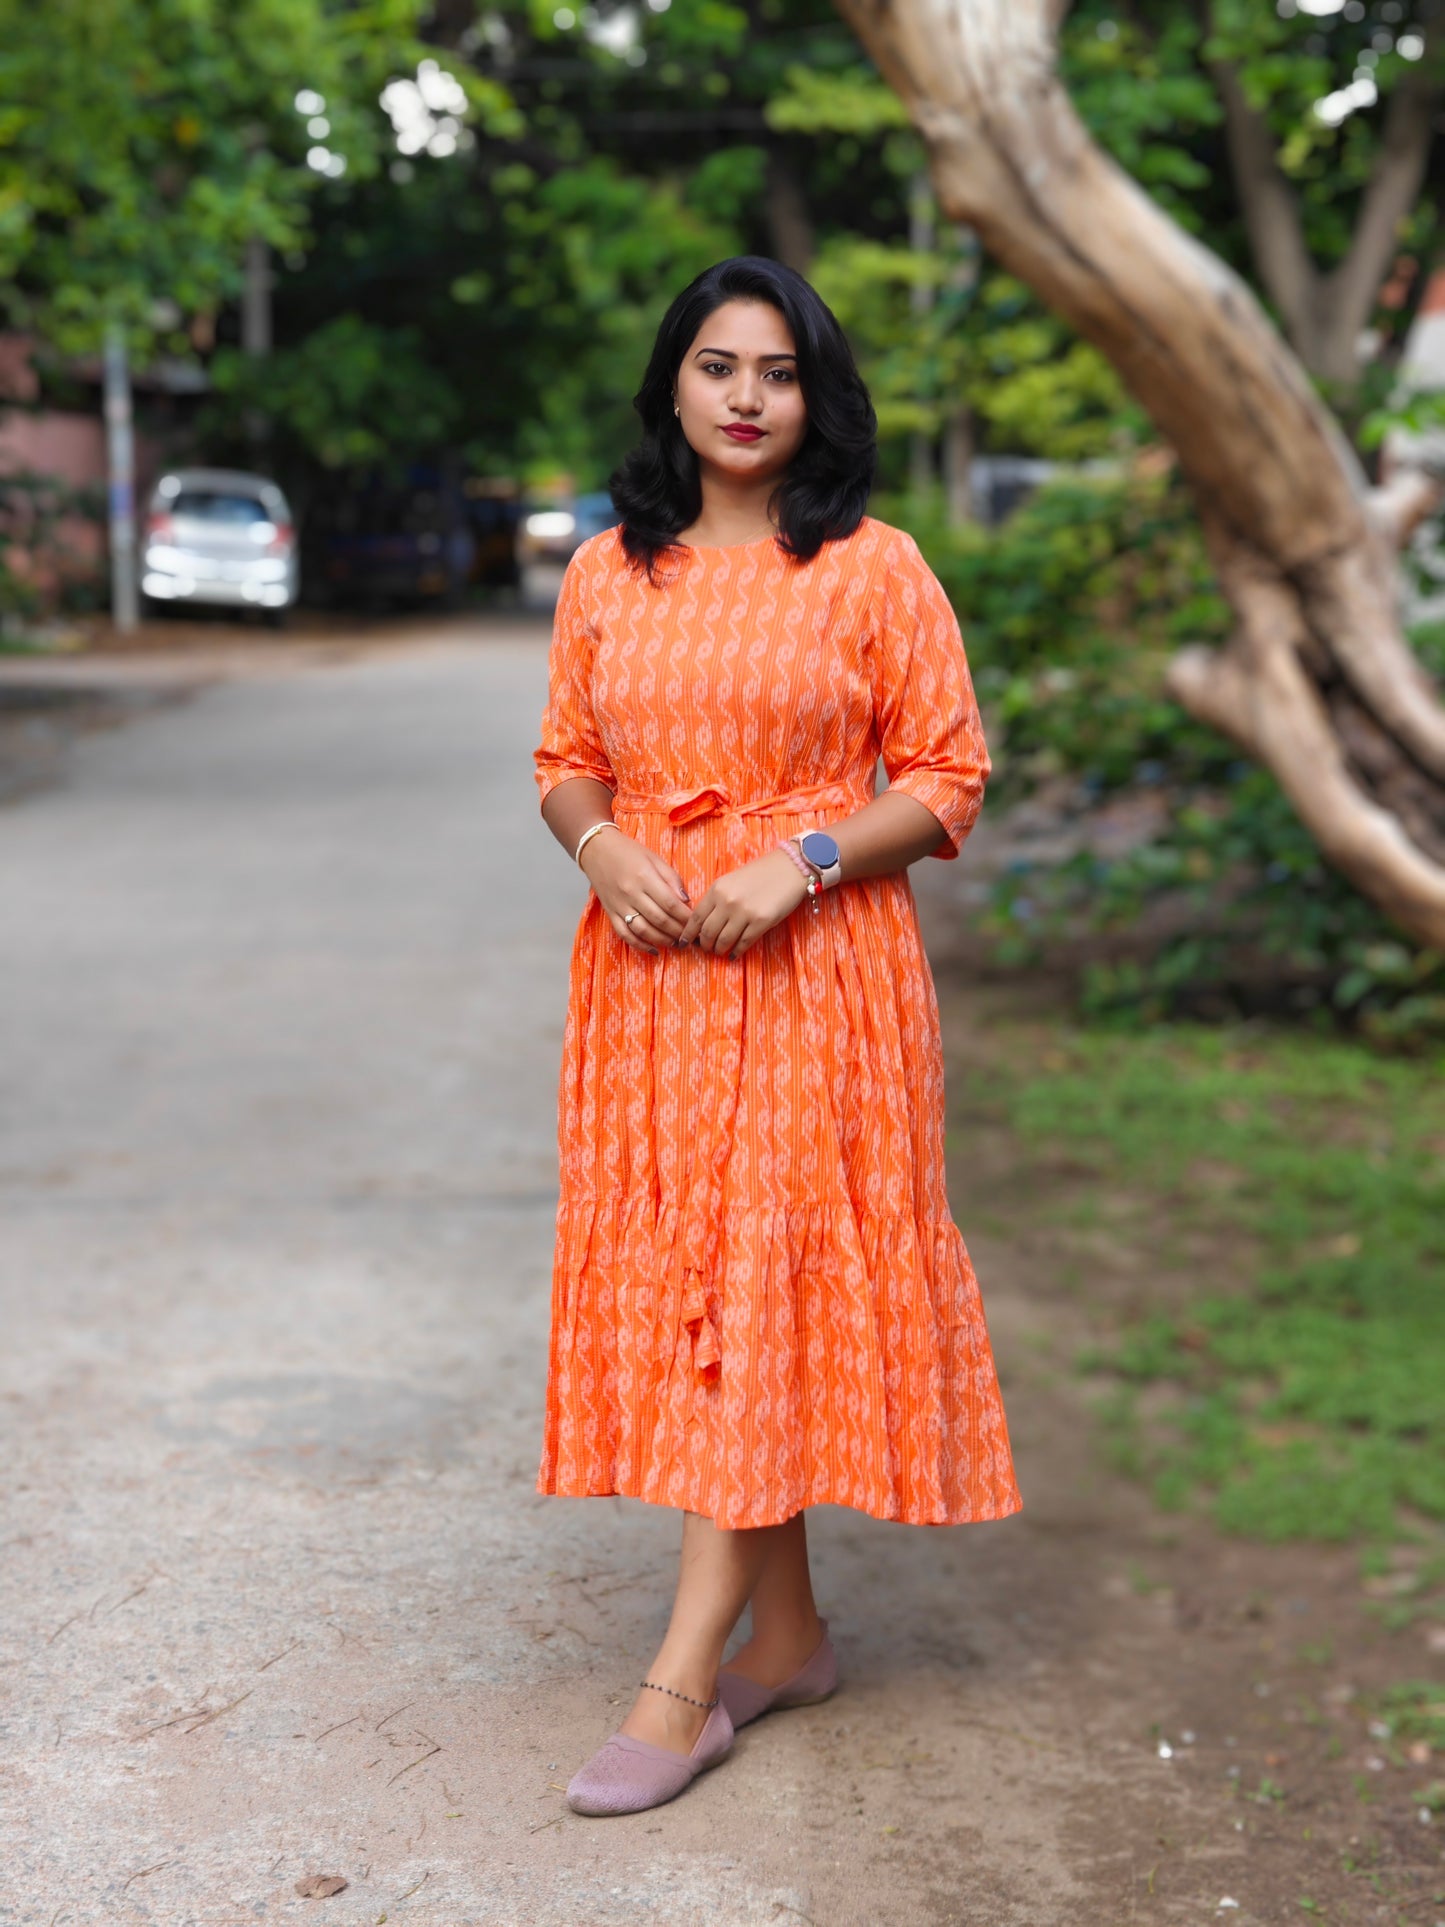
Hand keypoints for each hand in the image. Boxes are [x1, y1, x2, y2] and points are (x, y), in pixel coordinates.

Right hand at [580, 828, 691, 954]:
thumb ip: (672, 879)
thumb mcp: (655, 859)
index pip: (670, 903)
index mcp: (645, 877)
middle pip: (659, 919)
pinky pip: (625, 934)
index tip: (695, 923)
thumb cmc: (629, 852)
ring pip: (643, 930)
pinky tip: (654, 950)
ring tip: (675, 943)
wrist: (598, 851)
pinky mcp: (610, 913)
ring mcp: (619, 905)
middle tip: (689, 937)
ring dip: (662, 940)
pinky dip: (640, 945)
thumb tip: (686, 901)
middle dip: (677, 931)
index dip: (685, 917)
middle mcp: (631, 893)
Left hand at [677, 849, 810, 957]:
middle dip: (704, 945)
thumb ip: (716, 899)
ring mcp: (744, 913)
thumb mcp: (731, 881)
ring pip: (724, 941)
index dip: (688, 934)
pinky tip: (734, 954)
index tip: (684, 943)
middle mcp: (727, 901)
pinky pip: (743, 943)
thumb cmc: (760, 874)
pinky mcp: (761, 922)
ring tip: (720, 951)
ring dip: (719, 950)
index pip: (696, 917)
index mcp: (717, 889)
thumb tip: (703, 924)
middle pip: (707, 933)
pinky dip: (736, 952)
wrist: (789, 868)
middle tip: (706, 949)